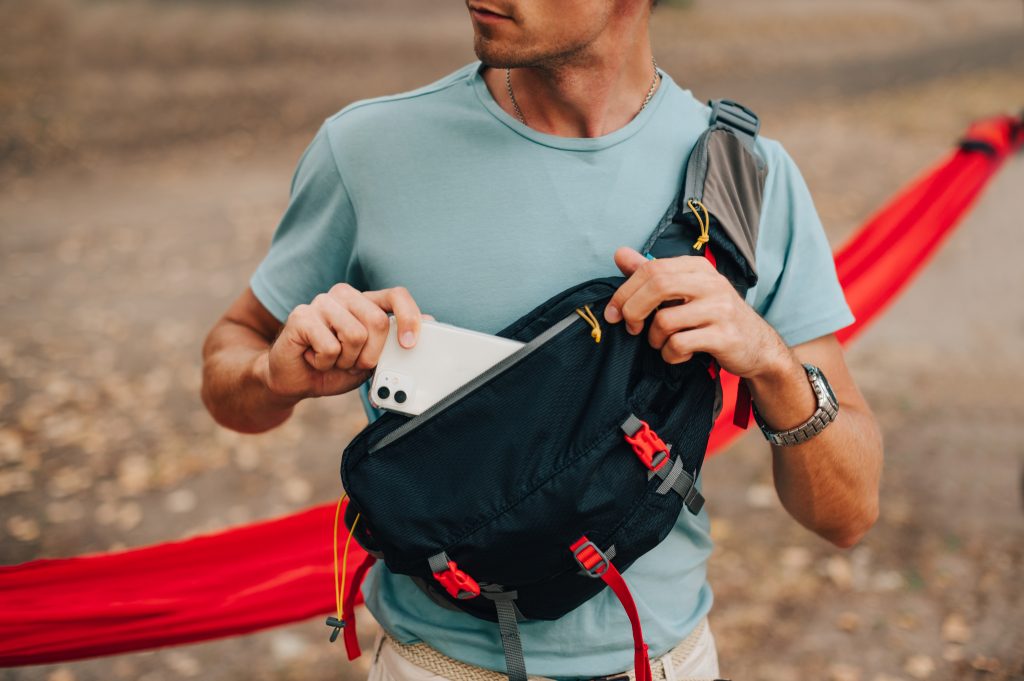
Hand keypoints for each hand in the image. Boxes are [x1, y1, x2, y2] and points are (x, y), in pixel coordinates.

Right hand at [264, 284, 428, 399]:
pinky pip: (329, 346)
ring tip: (332, 359)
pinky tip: (314, 357)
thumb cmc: (334, 367)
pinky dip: (324, 363)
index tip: (409, 344)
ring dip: (346, 360)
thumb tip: (429, 324)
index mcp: (365, 302)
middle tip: (353, 363)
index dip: (409, 317)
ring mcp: (322, 302)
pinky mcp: (301, 315)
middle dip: (370, 354)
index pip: (396, 296)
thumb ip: (394, 343)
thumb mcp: (371, 360)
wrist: (295, 380)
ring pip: (355, 335)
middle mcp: (344, 296)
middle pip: (377, 321)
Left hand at [603, 247, 787, 378]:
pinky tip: (678, 354)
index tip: (612, 312)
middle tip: (631, 328)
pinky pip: (679, 344)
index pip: (651, 269)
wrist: (757, 346)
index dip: (624, 291)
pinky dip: (670, 354)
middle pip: (657, 286)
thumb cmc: (714, 317)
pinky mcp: (724, 336)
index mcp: (698, 267)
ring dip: (654, 339)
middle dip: (632, 310)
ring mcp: (720, 309)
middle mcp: (711, 283)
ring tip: (662, 343)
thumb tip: (620, 254)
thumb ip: (652, 274)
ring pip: (665, 320)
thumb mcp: (685, 291)